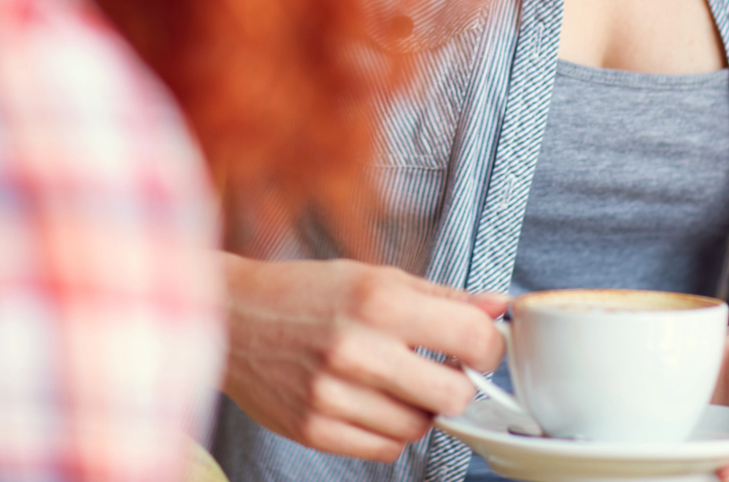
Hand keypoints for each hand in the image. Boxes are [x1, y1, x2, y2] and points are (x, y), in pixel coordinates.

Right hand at [221, 254, 507, 461]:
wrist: (229, 317)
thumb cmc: (302, 292)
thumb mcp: (373, 278)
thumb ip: (441, 297)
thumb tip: (499, 306)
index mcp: (377, 300)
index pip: (472, 339)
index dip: (488, 347)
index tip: (478, 347)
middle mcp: (357, 349)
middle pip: (453, 396)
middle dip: (457, 385)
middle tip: (439, 369)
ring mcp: (332, 395)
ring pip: (418, 428)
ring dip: (418, 409)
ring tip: (392, 382)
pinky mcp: (314, 429)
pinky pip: (382, 449)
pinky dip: (387, 430)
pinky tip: (368, 401)